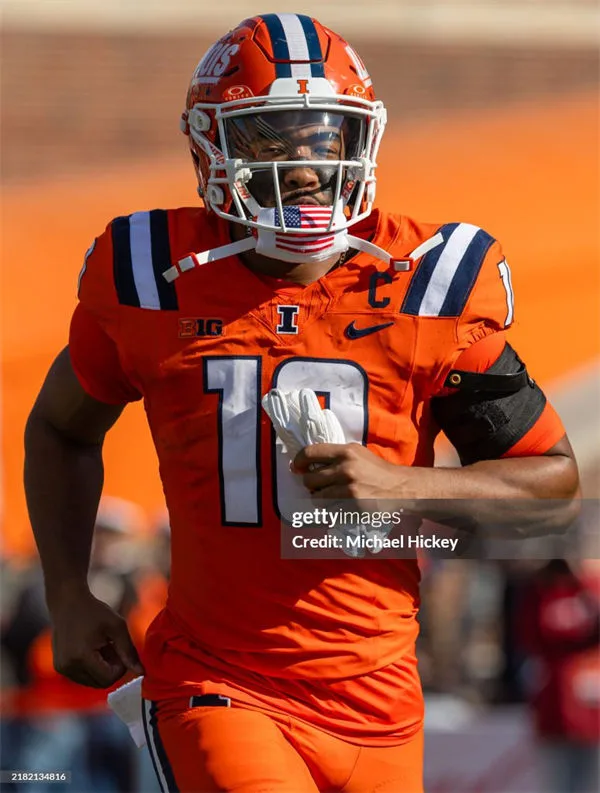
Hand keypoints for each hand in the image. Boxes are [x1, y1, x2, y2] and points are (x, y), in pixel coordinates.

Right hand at [49, 587, 143, 687]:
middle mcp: (68, 667)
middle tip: (112, 646)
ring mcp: (62, 669)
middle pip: (100, 683)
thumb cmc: (95, 611)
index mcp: (82, 657)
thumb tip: (142, 673)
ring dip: (101, 669)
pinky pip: (82, 677)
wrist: (67, 602)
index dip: (120, 667)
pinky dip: (91, 667)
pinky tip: (92, 648)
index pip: (108, 679)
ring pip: (92, 682)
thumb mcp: (117, 627)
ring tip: (102, 646)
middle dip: (111, 668)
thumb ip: (129, 651)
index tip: (119, 649)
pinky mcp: (60, 667)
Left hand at [293, 443, 411, 501]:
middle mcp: (346, 468)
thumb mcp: (357, 453)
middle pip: (309, 479)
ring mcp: (349, 489)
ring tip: (330, 496)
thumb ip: (335, 455)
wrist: (400, 487)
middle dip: (310, 484)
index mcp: (346, 452)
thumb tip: (307, 462)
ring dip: (319, 498)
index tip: (297, 467)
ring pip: (317, 497)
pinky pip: (329, 509)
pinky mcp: (353, 505)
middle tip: (318, 485)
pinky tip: (340, 504)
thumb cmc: (376, 470)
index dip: (299, 461)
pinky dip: (330, 509)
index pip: (310, 453)